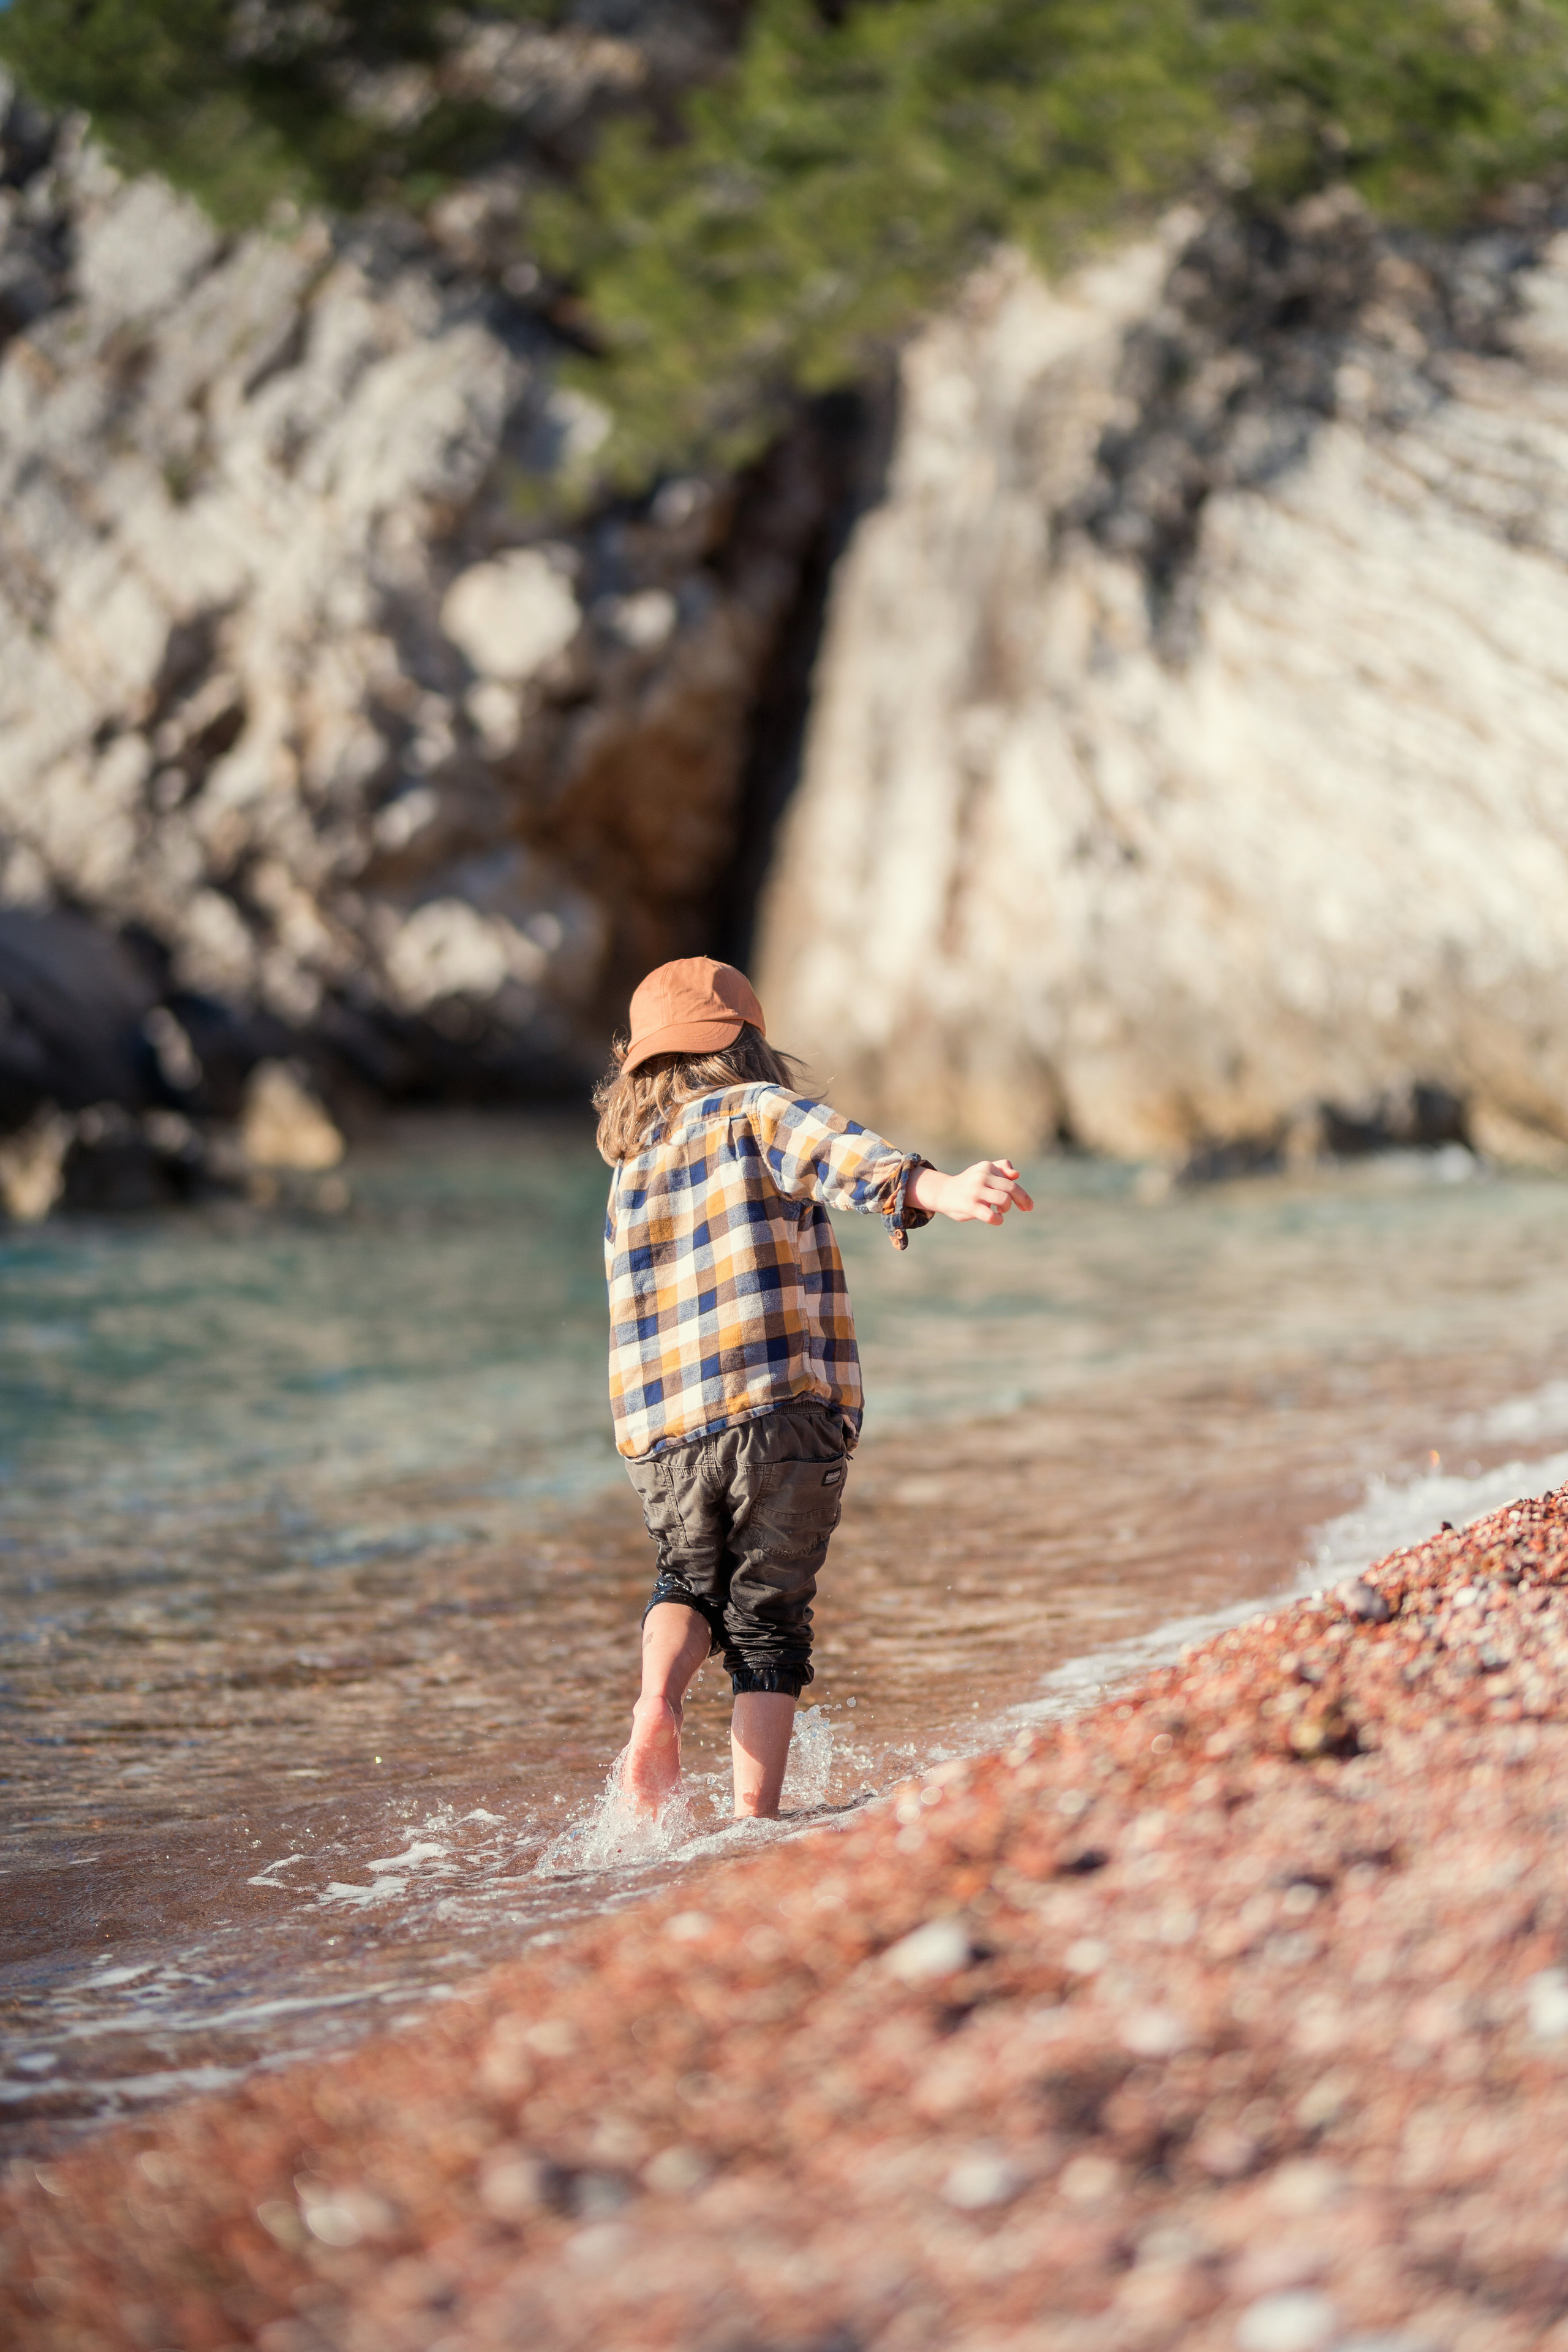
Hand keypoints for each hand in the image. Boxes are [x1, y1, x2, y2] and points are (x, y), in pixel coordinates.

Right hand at [911, 1158, 1033, 1226]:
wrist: (943, 1192)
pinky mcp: (970, 1206)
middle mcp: (981, 1177)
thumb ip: (1001, 1167)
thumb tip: (1016, 1174)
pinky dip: (998, 1219)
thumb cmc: (969, 1183)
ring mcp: (975, 1192)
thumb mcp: (983, 1171)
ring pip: (1004, 1200)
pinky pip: (991, 1215)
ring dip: (1006, 1208)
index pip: (1011, 1181)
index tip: (1027, 1206)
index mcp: (986, 1167)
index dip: (1023, 1194)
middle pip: (1011, 1188)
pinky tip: (996, 1219)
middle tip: (1026, 1209)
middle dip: (1022, 1200)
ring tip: (1000, 1211)